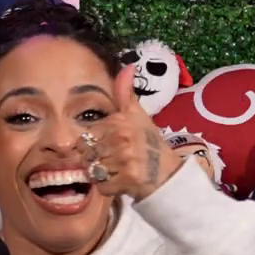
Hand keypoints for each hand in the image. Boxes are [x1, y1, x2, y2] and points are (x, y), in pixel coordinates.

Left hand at [79, 67, 183, 201]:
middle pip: (86, 154)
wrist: (169, 172)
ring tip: (116, 170)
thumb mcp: (138, 115)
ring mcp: (125, 159)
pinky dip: (108, 188)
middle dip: (95, 160)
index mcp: (119, 122)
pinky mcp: (128, 180)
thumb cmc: (149, 143)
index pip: (86, 136)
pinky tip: (120, 181)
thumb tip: (127, 66)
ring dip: (101, 174)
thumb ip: (126, 93)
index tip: (107, 146)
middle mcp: (122, 138)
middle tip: (112, 161)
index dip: (93, 144)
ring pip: (93, 170)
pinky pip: (102, 186)